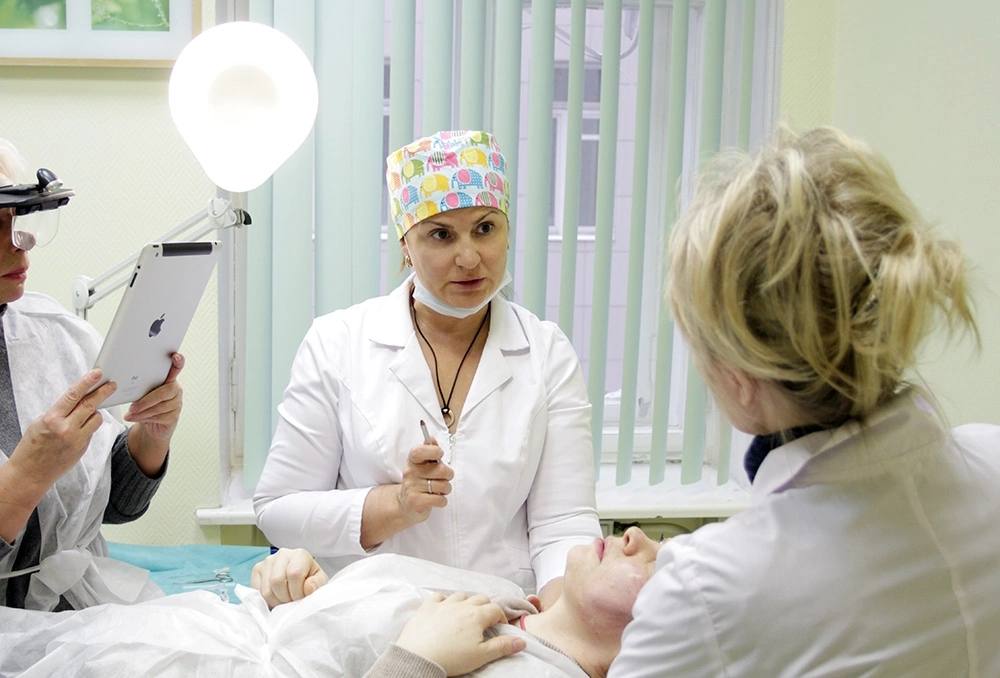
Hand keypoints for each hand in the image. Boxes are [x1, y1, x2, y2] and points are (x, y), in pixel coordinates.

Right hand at [8, 369, 116, 490]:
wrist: (31, 473)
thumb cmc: (32, 446)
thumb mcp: (40, 422)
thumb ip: (59, 411)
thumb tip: (76, 400)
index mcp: (52, 419)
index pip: (73, 395)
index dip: (86, 382)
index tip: (97, 373)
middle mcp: (66, 429)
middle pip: (90, 405)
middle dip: (103, 392)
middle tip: (112, 384)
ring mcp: (77, 440)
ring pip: (96, 418)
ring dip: (95, 411)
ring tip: (90, 409)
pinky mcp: (83, 448)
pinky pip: (92, 431)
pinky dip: (90, 425)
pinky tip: (82, 426)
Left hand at [123, 353, 183, 440]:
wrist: (150, 424)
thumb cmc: (145, 404)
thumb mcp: (142, 391)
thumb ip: (139, 385)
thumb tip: (117, 382)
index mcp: (168, 379)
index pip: (176, 369)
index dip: (178, 362)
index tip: (176, 356)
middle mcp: (175, 390)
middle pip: (165, 392)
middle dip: (147, 401)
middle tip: (133, 407)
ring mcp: (177, 404)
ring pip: (160, 407)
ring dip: (142, 412)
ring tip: (131, 413)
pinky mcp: (174, 417)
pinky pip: (159, 417)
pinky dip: (144, 418)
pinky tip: (136, 417)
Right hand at [251, 547, 328, 608]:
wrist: (300, 578)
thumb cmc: (310, 580)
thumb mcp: (319, 582)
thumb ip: (317, 584)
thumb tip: (307, 587)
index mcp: (300, 554)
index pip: (294, 574)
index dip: (297, 592)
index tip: (302, 597)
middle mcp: (282, 554)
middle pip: (277, 581)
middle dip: (286, 598)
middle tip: (292, 601)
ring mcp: (267, 561)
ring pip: (266, 590)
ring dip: (276, 602)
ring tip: (285, 600)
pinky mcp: (257, 570)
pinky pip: (257, 592)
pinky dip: (267, 601)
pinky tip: (276, 598)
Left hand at [395, 592, 525, 675]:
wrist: (420, 657)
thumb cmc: (452, 658)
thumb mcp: (481, 655)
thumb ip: (503, 646)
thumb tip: (522, 641)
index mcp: (477, 615)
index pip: (496, 609)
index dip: (500, 617)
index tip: (499, 627)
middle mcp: (461, 605)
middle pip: (480, 598)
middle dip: (486, 607)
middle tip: (485, 621)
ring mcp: (443, 604)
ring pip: (460, 595)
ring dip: (466, 601)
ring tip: (466, 614)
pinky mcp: (427, 607)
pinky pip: (438, 596)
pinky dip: (444, 600)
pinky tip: (444, 608)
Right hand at [396, 439, 453, 523]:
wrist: (405, 502)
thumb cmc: (419, 480)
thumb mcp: (422, 464)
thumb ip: (429, 450)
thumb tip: (431, 438)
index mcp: (412, 460)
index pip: (421, 451)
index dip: (434, 451)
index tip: (439, 455)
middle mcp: (410, 472)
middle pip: (442, 470)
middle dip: (448, 476)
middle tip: (442, 478)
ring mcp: (412, 487)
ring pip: (444, 486)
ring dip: (445, 490)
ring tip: (437, 490)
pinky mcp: (416, 502)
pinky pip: (440, 500)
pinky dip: (442, 501)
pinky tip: (434, 499)